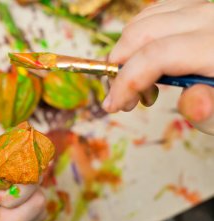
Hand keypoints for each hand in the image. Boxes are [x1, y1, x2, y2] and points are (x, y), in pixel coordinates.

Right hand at [103, 0, 213, 134]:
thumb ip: (212, 112)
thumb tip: (193, 103)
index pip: (155, 55)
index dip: (125, 82)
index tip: (113, 106)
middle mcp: (209, 18)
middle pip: (142, 33)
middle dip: (119, 67)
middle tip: (124, 99)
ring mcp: (203, 8)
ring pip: (144, 20)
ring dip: (127, 53)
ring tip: (138, 84)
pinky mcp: (197, 8)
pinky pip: (154, 14)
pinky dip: (138, 38)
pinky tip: (145, 61)